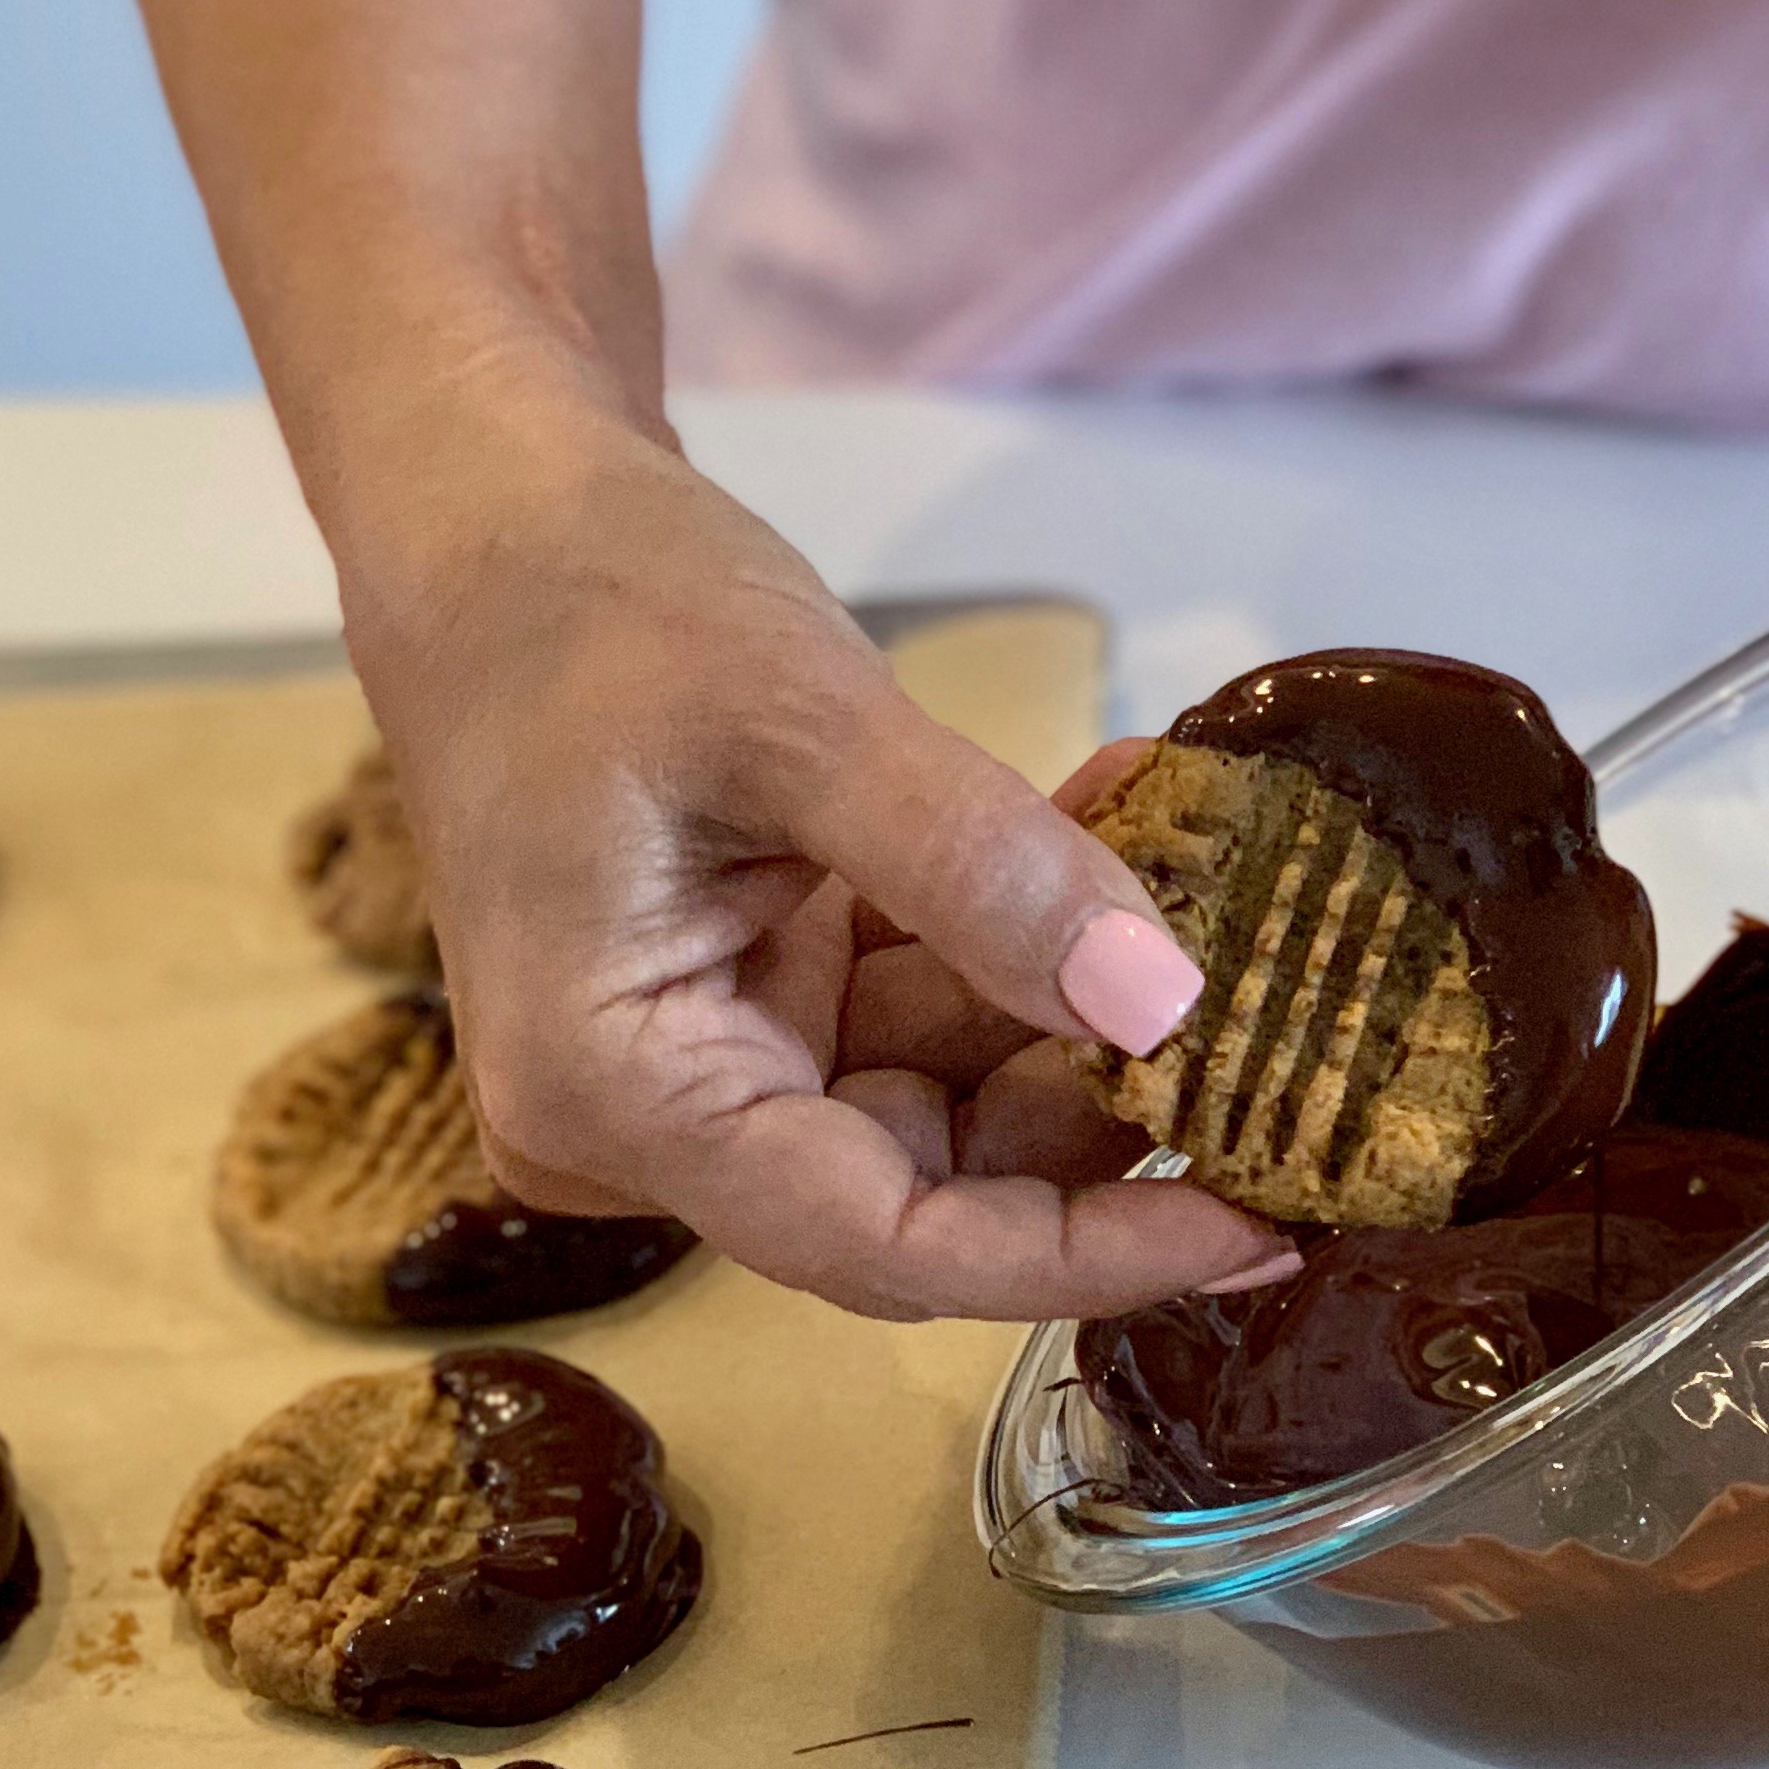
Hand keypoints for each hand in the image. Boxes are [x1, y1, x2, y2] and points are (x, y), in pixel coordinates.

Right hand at [337, 395, 1290, 1321]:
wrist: (486, 514)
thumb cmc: (590, 600)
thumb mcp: (797, 715)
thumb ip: (978, 867)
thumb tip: (1168, 1005)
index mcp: (619, 1095)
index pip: (883, 1246)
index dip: (1082, 1255)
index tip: (1255, 1219)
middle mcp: (652, 1119)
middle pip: (925, 1181)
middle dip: (1102, 1103)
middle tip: (1283, 1026)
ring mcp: (701, 1059)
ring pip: (943, 1094)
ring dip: (1079, 991)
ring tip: (1206, 865)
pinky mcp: (746, 997)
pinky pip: (916, 1005)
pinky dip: (1018, 931)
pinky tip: (1114, 821)